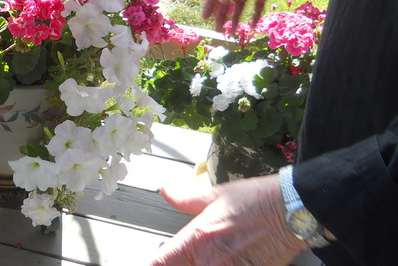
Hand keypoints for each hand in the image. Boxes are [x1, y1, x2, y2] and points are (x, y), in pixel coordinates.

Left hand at [150, 174, 306, 265]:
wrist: (294, 212)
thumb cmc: (258, 201)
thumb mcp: (216, 195)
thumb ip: (186, 198)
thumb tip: (166, 191)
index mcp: (197, 238)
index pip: (160, 262)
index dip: (155, 263)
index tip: (156, 260)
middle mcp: (210, 261)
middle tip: (184, 259)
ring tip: (206, 259)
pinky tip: (226, 261)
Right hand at [202, 0, 311, 32]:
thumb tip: (220, 0)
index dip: (211, 3)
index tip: (205, 17)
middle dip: (223, 14)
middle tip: (219, 29)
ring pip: (242, 2)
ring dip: (237, 16)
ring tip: (232, 31)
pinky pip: (258, 2)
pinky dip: (255, 13)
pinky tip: (252, 25)